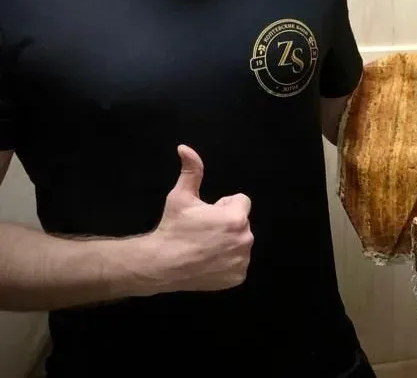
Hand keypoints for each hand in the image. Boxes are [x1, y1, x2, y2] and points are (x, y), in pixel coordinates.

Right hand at [148, 145, 253, 292]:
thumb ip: (191, 170)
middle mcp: (245, 238)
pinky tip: (208, 262)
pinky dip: (227, 263)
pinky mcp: (238, 277)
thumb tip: (185, 147)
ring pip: (240, 242)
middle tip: (203, 232)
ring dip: (228, 242)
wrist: (160, 264)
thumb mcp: (181, 196)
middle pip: (241, 223)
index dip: (222, 206)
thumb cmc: (173, 228)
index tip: (206, 215)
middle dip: (226, 224)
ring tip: (204, 247)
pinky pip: (238, 264)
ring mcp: (242, 260)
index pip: (241, 202)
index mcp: (236, 217)